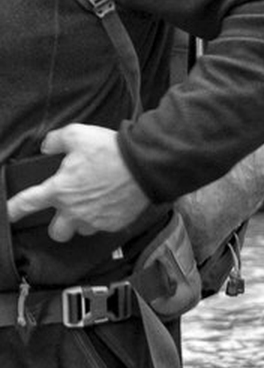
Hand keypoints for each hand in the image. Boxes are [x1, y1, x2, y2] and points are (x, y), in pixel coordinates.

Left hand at [4, 124, 151, 241]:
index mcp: (60, 190)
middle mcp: (75, 210)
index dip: (14, 210)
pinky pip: (104, 227)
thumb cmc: (110, 150)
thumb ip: (55, 141)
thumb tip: (47, 147)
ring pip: (82, 231)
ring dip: (84, 221)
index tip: (9, 215)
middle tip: (66, 212)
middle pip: (57, 233)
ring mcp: (96, 220)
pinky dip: (105, 218)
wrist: (145, 165)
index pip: (27, 203)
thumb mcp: (76, 134)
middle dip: (59, 226)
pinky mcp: (116, 224)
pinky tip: (111, 204)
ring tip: (93, 207)